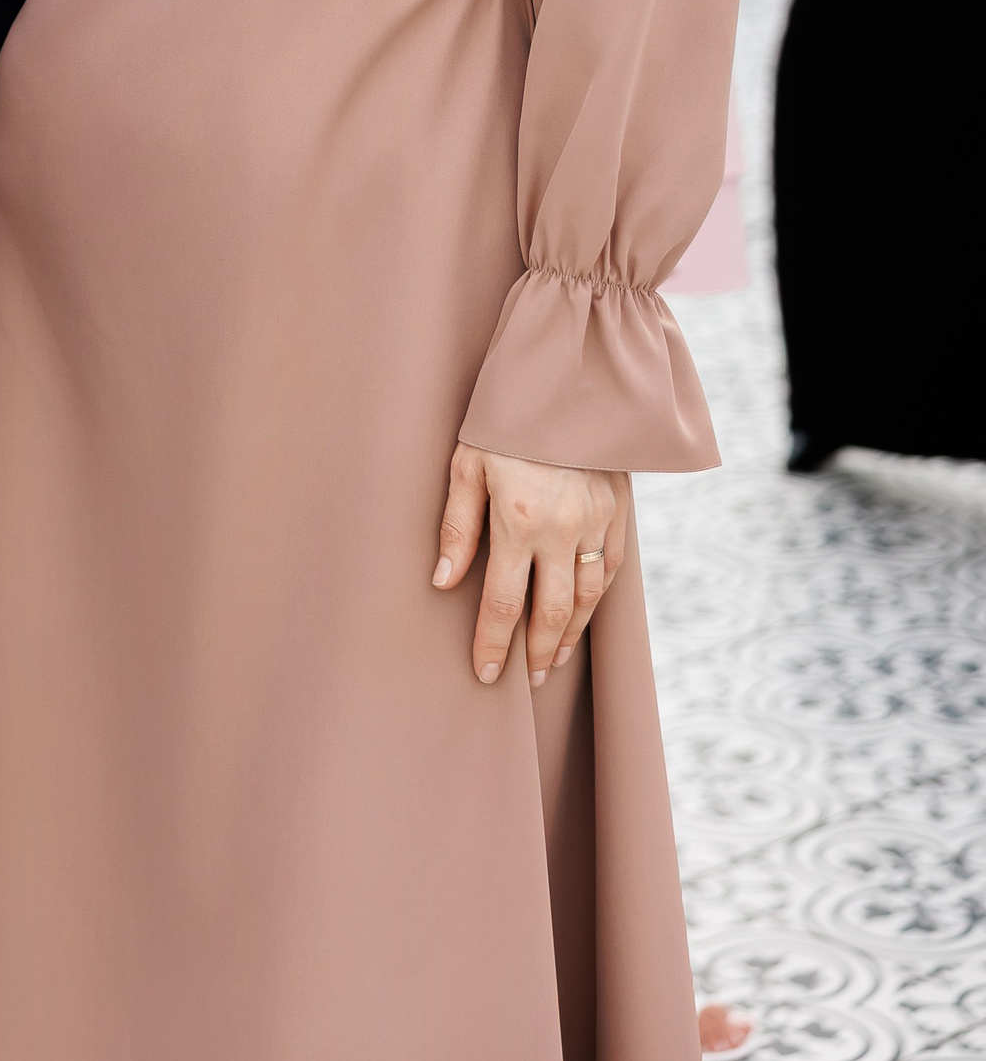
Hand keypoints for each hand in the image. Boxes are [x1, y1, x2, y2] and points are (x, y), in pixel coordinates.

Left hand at [432, 442, 626, 685]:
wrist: (567, 381)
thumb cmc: (505, 422)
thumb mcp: (467, 464)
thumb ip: (457, 527)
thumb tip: (443, 582)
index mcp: (519, 520)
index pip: (503, 602)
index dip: (492, 643)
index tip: (485, 673)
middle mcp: (563, 529)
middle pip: (551, 613)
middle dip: (535, 653)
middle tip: (525, 680)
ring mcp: (596, 523)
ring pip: (587, 600)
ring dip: (569, 635)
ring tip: (552, 660)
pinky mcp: (617, 513)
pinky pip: (610, 571)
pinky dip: (596, 602)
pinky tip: (582, 616)